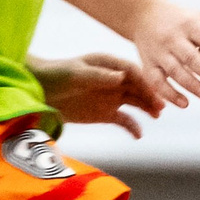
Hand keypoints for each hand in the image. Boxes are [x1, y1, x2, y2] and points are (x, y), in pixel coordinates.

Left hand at [31, 52, 166, 137]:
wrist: (38, 92)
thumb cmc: (55, 75)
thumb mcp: (75, 73)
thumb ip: (99, 75)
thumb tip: (122, 77)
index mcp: (109, 65)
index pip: (132, 71)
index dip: (144, 80)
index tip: (155, 89)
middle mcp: (114, 80)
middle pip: (138, 87)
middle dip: (150, 95)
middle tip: (161, 105)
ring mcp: (111, 97)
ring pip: (136, 103)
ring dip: (147, 108)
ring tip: (156, 115)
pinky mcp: (106, 114)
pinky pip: (125, 121)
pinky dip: (133, 127)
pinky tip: (138, 135)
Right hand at [126, 0, 199, 106]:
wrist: (144, 15)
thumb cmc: (182, 21)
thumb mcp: (199, 21)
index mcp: (189, 24)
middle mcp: (172, 37)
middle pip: (191, 57)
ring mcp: (158, 51)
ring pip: (174, 70)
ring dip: (191, 85)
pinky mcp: (147, 63)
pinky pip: (156, 81)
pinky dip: (169, 94)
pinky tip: (185, 104)